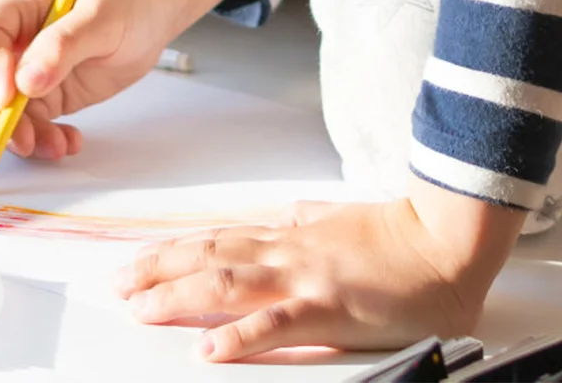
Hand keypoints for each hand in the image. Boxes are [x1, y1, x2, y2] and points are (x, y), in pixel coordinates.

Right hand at [0, 0, 239, 160]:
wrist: (153, 13)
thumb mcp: (101, 16)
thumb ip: (64, 45)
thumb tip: (26, 82)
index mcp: (24, 8)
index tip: (10, 95)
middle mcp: (19, 40)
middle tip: (23, 140)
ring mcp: (32, 70)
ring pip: (5, 111)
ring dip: (22, 135)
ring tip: (57, 147)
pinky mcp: (50, 94)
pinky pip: (33, 124)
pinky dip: (44, 140)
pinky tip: (69, 143)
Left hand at [115, 179, 525, 361]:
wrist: (444, 241)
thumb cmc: (399, 236)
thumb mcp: (339, 218)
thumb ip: (308, 219)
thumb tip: (288, 213)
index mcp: (289, 233)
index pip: (216, 238)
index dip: (171, 249)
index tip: (136, 259)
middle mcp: (287, 250)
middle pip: (207, 256)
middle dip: (157, 270)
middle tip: (117, 285)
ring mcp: (304, 278)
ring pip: (226, 283)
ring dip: (177, 295)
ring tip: (140, 308)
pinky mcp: (328, 308)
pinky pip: (275, 325)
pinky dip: (238, 336)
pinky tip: (209, 347)